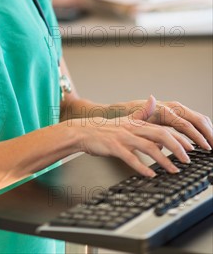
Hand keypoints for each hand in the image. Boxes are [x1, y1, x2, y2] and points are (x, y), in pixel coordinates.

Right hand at [75, 95, 197, 176]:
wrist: (84, 132)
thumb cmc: (106, 129)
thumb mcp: (125, 119)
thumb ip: (142, 112)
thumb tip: (153, 100)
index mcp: (137, 123)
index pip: (163, 128)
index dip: (178, 138)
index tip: (190, 147)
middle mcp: (133, 128)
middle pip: (160, 135)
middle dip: (177, 148)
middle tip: (187, 160)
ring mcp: (123, 138)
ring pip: (148, 147)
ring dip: (164, 160)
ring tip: (174, 170)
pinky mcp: (114, 147)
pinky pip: (131, 158)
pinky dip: (142, 167)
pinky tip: (151, 174)